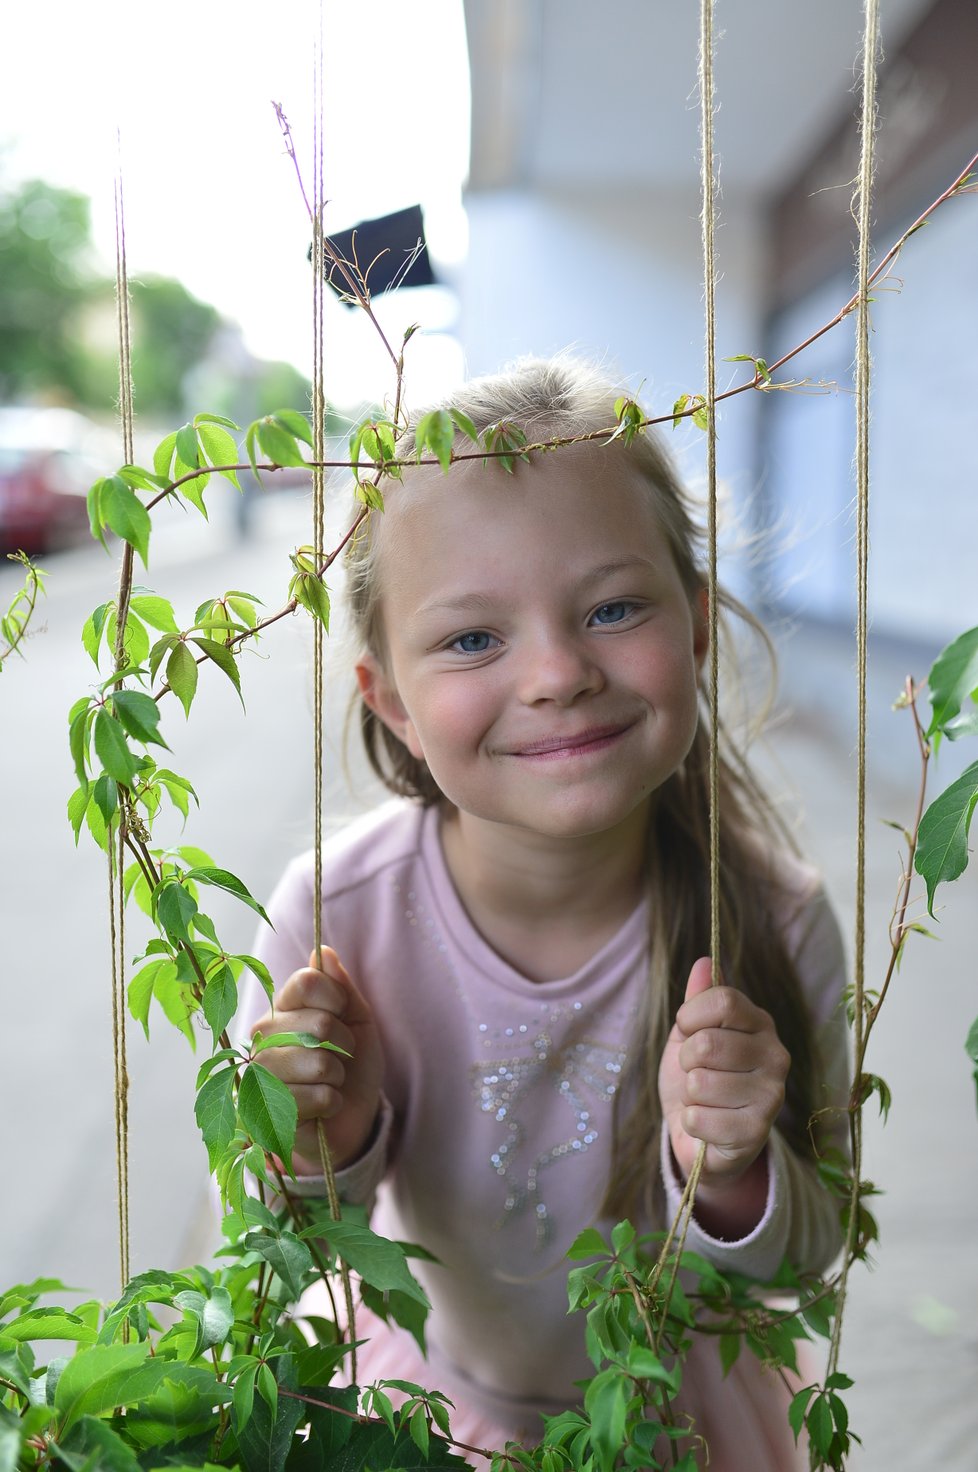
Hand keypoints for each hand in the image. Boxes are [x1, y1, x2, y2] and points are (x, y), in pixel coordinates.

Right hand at [250, 946, 383, 1173]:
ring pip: (318, 1062)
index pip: (306, 981)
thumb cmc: (352, 1065)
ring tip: (330, 1081)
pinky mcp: (266, 1111)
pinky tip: (322, 1106)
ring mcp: (260, 1074)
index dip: (336, 997)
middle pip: (318, 1023)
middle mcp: (261, 1037)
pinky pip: (317, 1097)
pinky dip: (332, 1102)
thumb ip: (340, 986)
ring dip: (337, 1076)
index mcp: (282, 1008)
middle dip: (344, 1043)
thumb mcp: (357, 1020)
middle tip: (341, 1057)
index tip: (343, 1014)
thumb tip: (323, 951)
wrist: (350, 1118)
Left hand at [658, 957, 788, 1203]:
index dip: (691, 1016)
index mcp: (760, 1023)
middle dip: (686, 1060)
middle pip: (707, 1043)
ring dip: (689, 1094)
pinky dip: (692, 1122)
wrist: (701, 1133)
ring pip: (699, 1083)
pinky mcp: (758, 1132)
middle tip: (696, 1072)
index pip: (722, 1000)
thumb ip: (699, 999)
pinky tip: (708, 1124)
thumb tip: (703, 962)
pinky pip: (699, 1118)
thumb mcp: (690, 1033)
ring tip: (704, 1099)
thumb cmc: (698, 1075)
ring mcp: (772, 1095)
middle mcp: (776, 1055)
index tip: (687, 1030)